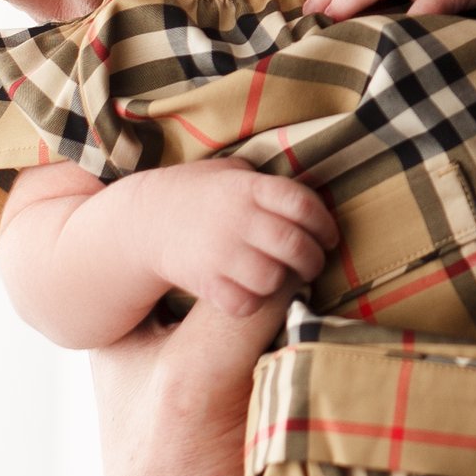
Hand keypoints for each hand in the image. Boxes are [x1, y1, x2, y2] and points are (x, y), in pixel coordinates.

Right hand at [116, 156, 336, 320]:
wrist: (146, 220)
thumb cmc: (199, 194)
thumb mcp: (230, 171)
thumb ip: (266, 181)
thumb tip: (308, 197)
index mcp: (249, 187)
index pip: (303, 204)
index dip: (325, 224)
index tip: (330, 237)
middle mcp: (238, 219)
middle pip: (295, 245)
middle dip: (314, 260)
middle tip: (312, 265)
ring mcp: (221, 252)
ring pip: (274, 279)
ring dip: (284, 283)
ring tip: (281, 278)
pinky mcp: (206, 282)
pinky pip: (245, 303)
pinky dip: (253, 303)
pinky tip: (251, 292)